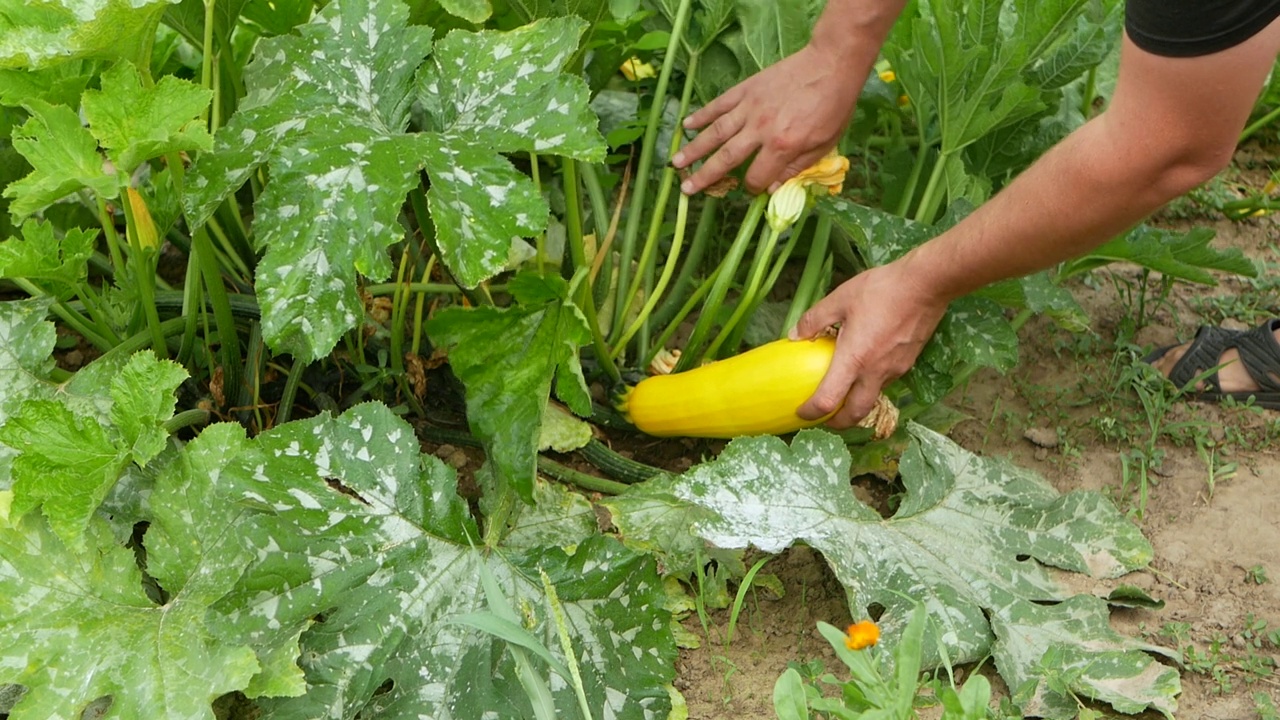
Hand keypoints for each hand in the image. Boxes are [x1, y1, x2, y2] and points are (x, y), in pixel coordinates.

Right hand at [672, 43, 862, 194]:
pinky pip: (719, 105)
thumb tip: (773, 188)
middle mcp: (760, 129)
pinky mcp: (746, 89)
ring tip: (676, 162)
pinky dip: (702, 114)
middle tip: (686, 189)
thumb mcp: (823, 144)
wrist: (831, 64)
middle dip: (706, 176)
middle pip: (727, 158)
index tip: (750, 188)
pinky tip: (686, 125)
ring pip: (716, 132)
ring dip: (694, 149)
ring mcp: (750, 108)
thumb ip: (796, 167)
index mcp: (782, 145)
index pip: (757, 176)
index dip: (752, 187)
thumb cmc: (833, 106)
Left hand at [788, 256, 948, 427]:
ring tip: (842, 392)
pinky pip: (885, 383)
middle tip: (823, 417)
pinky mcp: (908, 363)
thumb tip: (795, 335)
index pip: (829, 400)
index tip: (801, 412)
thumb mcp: (840, 299)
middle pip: (855, 414)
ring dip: (855, 404)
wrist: (926, 284)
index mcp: (854, 359)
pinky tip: (865, 368)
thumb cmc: (882, 290)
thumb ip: (814, 319)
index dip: (811, 412)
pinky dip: (870, 385)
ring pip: (872, 398)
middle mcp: (875, 372)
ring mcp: (895, 370)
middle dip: (837, 422)